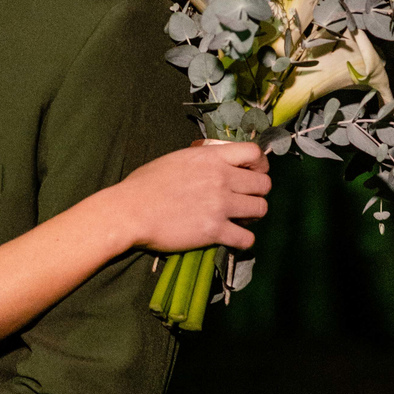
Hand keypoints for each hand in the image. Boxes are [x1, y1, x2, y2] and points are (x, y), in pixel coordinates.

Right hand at [112, 142, 270, 252]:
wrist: (129, 211)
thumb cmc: (144, 185)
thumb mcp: (176, 159)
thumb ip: (203, 160)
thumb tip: (218, 164)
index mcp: (210, 157)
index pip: (254, 153)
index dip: (259, 165)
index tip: (252, 173)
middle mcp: (220, 178)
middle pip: (264, 185)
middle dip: (256, 193)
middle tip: (242, 200)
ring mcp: (220, 205)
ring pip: (261, 210)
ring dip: (252, 216)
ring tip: (237, 218)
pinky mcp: (215, 230)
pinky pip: (247, 239)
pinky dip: (242, 240)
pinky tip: (230, 237)